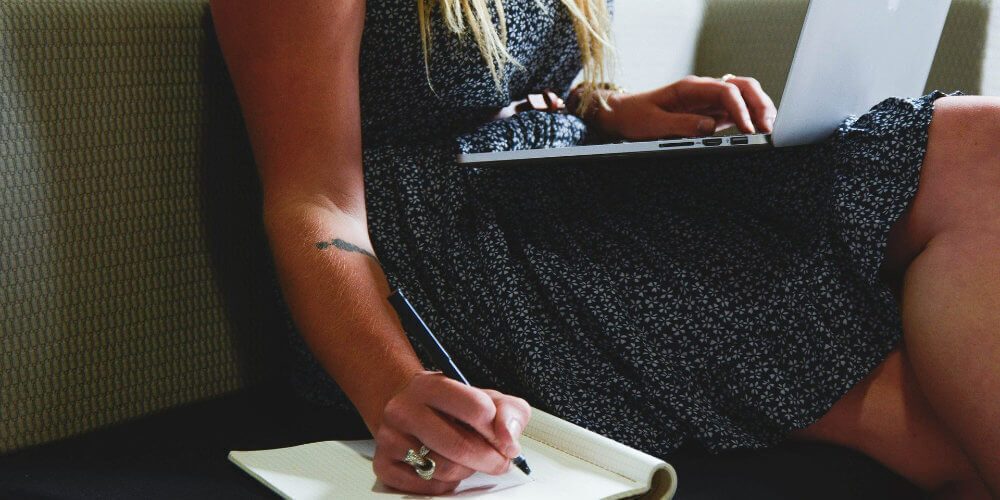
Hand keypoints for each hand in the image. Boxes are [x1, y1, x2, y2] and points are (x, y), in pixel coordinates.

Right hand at [372, 371, 531, 494]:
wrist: (408, 410)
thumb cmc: (451, 407)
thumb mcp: (485, 398)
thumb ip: (508, 412)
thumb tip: (508, 438)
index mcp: (431, 385)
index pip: (476, 408)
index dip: (498, 431)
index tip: (505, 440)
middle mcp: (404, 409)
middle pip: (459, 446)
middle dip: (489, 460)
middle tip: (499, 461)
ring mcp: (390, 437)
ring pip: (445, 469)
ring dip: (467, 470)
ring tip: (467, 459)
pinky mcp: (384, 464)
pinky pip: (428, 486)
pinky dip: (446, 483)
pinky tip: (446, 466)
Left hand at [591, 75, 776, 139]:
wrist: (623, 115)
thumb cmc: (635, 117)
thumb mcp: (653, 124)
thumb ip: (681, 125)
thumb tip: (709, 128)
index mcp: (691, 88)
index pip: (726, 90)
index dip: (741, 108)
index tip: (748, 128)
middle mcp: (704, 91)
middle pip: (743, 87)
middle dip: (760, 104)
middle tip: (769, 127)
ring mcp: (710, 102)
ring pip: (745, 98)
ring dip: (760, 110)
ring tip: (769, 130)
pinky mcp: (711, 115)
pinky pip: (737, 112)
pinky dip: (751, 120)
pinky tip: (757, 132)